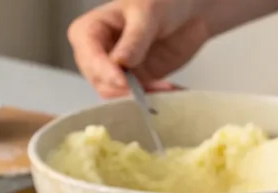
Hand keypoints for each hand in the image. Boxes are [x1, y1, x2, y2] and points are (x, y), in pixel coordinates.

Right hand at [67, 0, 209, 98]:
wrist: (189, 9)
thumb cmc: (162, 1)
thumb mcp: (147, 13)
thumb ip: (134, 39)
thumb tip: (120, 62)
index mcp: (90, 30)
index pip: (88, 56)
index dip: (104, 71)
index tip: (124, 81)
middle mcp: (98, 54)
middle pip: (100, 81)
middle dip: (124, 89)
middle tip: (149, 89)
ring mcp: (117, 70)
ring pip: (118, 95)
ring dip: (142, 96)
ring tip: (166, 88)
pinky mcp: (137, 81)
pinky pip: (139, 98)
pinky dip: (155, 98)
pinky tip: (172, 90)